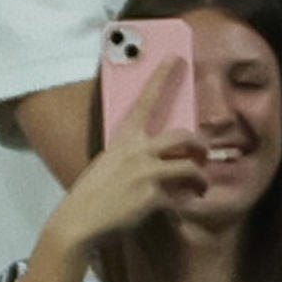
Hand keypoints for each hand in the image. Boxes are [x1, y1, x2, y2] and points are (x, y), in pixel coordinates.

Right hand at [41, 61, 204, 256]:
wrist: (78, 223)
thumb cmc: (92, 196)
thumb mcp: (108, 166)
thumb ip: (132, 158)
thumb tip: (156, 161)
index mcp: (123, 140)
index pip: (145, 101)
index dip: (162, 77)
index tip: (176, 58)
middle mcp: (137, 151)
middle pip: (183, 136)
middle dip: (200, 146)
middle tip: (203, 156)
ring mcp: (146, 172)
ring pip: (190, 167)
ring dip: (201, 178)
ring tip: (200, 187)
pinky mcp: (153, 195)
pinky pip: (180, 196)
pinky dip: (184, 203)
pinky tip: (181, 208)